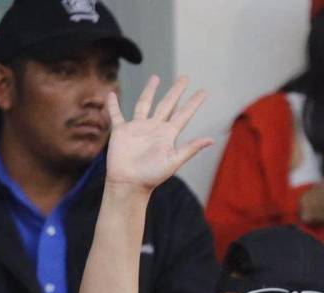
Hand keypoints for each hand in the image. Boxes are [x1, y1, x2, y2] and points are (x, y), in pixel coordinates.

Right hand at [104, 75, 212, 192]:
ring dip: (150, 91)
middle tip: (185, 77)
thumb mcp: (174, 161)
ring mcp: (137, 128)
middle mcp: (154, 128)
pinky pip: (116, 115)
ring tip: (156, 78)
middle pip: (167, 104)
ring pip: (144, 104)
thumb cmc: (152, 176)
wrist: (129, 184)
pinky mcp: (121, 132)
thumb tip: (211, 140)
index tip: (203, 92)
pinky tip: (112, 94)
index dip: (193, 103)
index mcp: (167, 135)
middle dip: (176, 91)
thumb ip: (190, 148)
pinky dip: (113, 105)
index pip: (183, 115)